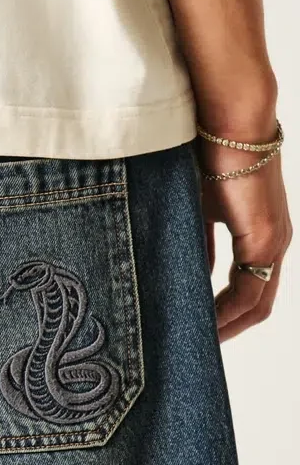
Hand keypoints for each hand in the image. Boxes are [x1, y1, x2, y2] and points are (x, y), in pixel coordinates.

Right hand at [198, 128, 292, 342]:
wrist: (229, 119)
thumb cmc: (210, 155)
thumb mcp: (200, 211)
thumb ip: (199, 245)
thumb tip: (191, 276)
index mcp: (261, 234)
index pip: (250, 289)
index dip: (227, 314)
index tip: (201, 328)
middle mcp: (275, 242)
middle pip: (258, 304)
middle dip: (230, 327)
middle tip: (202, 344)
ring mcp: (273, 241)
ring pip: (257, 301)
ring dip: (231, 323)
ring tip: (202, 340)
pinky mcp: (265, 237)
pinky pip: (251, 288)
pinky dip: (230, 310)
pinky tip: (208, 321)